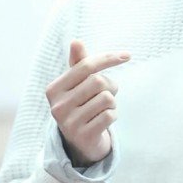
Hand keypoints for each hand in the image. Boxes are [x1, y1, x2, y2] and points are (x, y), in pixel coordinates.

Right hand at [45, 39, 130, 165]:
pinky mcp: (83, 136)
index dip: (108, 58)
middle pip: (98, 82)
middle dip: (110, 85)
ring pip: (106, 98)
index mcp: (54, 89)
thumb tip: (76, 41)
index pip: (85, 66)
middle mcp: (57, 106)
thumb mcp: (78, 84)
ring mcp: (69, 123)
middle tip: (108, 93)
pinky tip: (104, 120)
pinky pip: (109, 115)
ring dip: (112, 102)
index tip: (127, 55)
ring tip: (104, 107)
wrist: (80, 140)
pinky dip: (113, 115)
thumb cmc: (81, 104)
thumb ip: (79, 63)